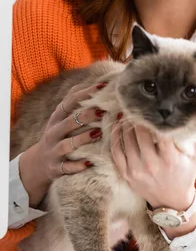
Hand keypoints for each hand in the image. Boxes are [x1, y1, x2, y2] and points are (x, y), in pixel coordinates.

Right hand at [19, 82, 107, 206]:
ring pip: (67, 145)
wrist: (39, 163)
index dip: (85, 94)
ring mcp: (54, 151)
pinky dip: (77, 165)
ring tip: (98, 134)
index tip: (102, 87)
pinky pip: (67, 167)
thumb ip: (72, 102)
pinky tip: (89, 162)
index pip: (69, 103)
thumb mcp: (60, 118)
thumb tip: (86, 82)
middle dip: (85, 116)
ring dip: (82, 139)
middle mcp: (53, 133)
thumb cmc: (57, 135)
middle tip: (102, 111)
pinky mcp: (56, 168)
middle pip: (68, 123)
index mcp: (56, 119)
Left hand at [111, 115, 195, 210]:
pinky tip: (117, 127)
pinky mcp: (127, 174)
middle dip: (140, 118)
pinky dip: (115, 137)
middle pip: (141, 133)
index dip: (156, 118)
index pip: (161, 132)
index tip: (154, 108)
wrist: (171, 202)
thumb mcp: (194, 157)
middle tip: (139, 107)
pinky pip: (116, 152)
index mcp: (170, 159)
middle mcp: (152, 164)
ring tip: (128, 114)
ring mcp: (137, 170)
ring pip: (127, 140)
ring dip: (126, 124)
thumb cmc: (184, 175)